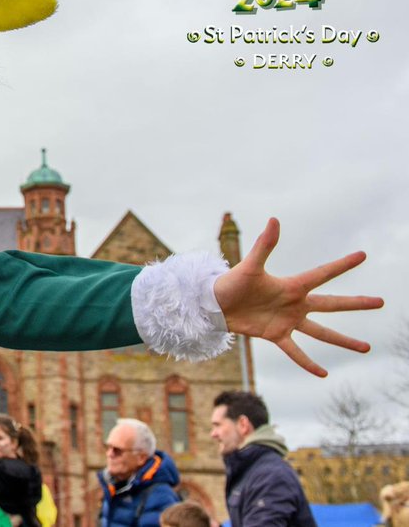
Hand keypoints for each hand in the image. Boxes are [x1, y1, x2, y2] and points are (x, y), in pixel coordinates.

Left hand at [214, 217, 382, 376]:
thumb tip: (275, 220)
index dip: (342, 265)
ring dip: (343, 340)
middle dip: (356, 304)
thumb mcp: (250, 266)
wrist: (213, 304)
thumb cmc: (230, 282)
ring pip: (321, 332)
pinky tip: (324, 374)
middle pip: (332, 303)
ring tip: (367, 347)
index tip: (362, 255)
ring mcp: (287, 321)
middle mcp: (294, 303)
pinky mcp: (275, 335)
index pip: (323, 274)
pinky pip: (295, 351)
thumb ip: (264, 245)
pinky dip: (307, 362)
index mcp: (291, 285)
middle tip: (381, 302)